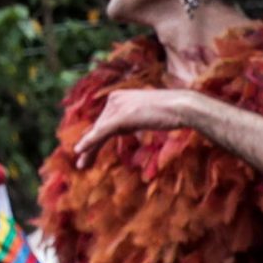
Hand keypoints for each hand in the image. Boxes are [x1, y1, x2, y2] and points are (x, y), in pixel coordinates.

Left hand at [73, 87, 202, 164]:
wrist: (182, 106)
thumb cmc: (170, 111)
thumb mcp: (145, 114)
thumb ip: (132, 119)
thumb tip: (124, 128)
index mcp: (118, 97)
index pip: (103, 121)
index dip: (95, 138)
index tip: (88, 151)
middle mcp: (114, 99)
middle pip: (98, 127)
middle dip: (90, 145)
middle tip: (81, 162)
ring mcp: (117, 107)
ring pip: (98, 131)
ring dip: (88, 149)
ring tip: (81, 165)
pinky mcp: (121, 117)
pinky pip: (101, 132)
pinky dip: (90, 142)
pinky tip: (79, 150)